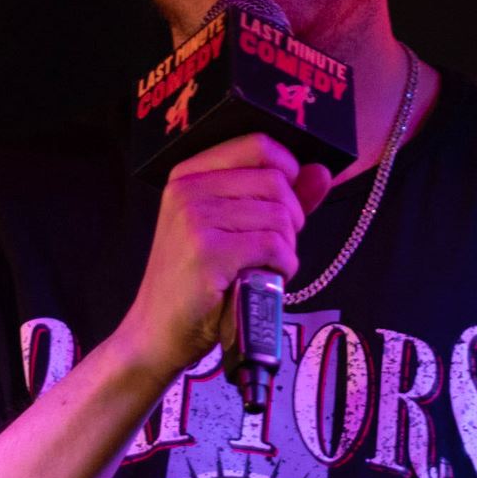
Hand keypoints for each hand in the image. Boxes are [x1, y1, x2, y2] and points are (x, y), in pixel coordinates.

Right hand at [122, 134, 331, 379]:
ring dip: (286, 249)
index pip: (258, 145)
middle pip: (276, 182)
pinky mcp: (208, 253)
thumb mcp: (231, 229)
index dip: (288, 170)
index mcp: (189, 174)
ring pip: (280, 217)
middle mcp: (188, 189)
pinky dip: (282, 267)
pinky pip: (274, 247)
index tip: (287, 202)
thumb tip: (322, 172)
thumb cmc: (197, 281)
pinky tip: (265, 280)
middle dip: (290, 219)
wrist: (155, 332)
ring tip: (262, 267)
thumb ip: (279, 197)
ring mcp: (195, 219)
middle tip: (273, 248)